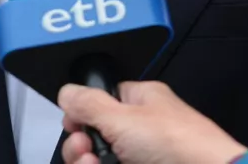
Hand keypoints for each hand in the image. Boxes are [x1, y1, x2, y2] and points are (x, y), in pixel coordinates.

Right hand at [59, 81, 246, 163]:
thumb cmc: (179, 143)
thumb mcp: (124, 118)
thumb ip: (91, 105)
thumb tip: (68, 91)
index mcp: (142, 101)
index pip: (101, 101)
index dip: (82, 116)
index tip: (74, 127)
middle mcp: (141, 127)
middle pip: (95, 136)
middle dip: (81, 146)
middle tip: (86, 150)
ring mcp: (142, 153)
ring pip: (100, 158)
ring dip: (88, 162)